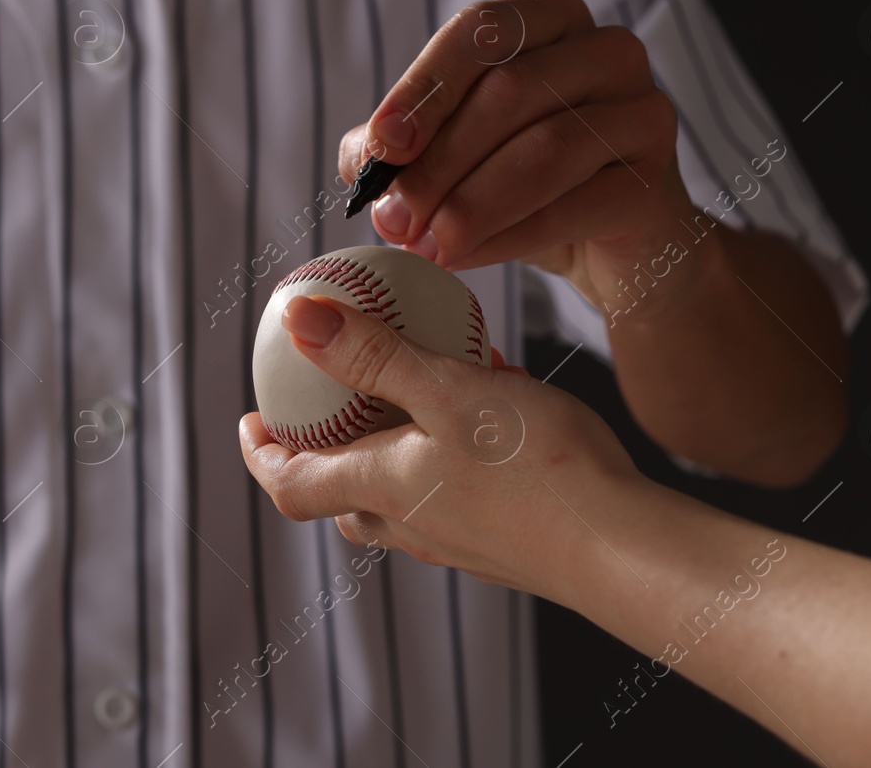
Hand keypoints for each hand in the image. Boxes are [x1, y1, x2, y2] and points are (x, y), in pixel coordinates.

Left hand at [240, 294, 641, 607]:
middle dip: (320, 455)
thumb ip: (375, 356)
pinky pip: (451, 499)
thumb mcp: (448, 390)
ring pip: (397, 500)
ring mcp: (457, 542)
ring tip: (412, 397)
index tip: (249, 420)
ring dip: (386, 455)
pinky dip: (444, 460)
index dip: (260, 453)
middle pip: (339, 496)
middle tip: (324, 409)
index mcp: (381, 488)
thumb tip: (299, 321)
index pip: (291, 482)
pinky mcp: (502, 545)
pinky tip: (488, 416)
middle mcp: (411, 524)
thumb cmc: (536, 468)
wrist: (621, 548)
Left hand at [338, 0, 700, 310]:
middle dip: (439, 162)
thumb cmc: (527, 186)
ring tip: (425, 245)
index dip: (426, 87)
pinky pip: (575, 205)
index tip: (382, 146)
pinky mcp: (656, 178)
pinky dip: (510, 235)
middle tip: (393, 218)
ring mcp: (644, 109)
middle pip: (509, 92)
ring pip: (545, 148)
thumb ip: (402, 146)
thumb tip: (366, 158)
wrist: (612, 248)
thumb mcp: (454, 155)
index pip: (481, 32)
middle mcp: (606, 49)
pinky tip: (466, 257)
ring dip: (471, 204)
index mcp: (550, 21)